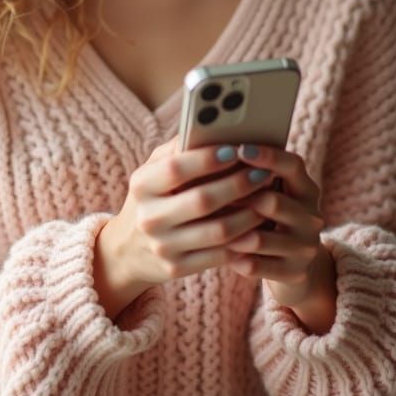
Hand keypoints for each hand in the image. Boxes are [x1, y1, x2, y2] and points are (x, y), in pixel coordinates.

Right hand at [93, 136, 274, 318]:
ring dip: (249, 213)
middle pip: (202, 200)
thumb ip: (179, 149)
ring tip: (267, 197)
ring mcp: (163, 247)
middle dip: (238, 184)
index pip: (176, 169)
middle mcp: (149, 217)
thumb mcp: (153, 170)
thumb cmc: (151, 197)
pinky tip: (258, 224)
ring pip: (218, 231)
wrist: (128, 250)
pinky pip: (219, 255)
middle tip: (263, 172)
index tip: (236, 149)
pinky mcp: (177, 268)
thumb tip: (215, 126)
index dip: (208, 159)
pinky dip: (243, 238)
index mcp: (141, 185)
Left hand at [222, 144, 335, 332]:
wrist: (292, 265)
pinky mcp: (294, 273)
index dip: (268, 156)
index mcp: (306, 189)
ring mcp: (305, 247)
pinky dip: (234, 258)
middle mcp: (312, 216)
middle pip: (273, 201)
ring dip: (231, 231)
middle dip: (238, 198)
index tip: (240, 148)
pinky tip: (219, 251)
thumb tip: (212, 148)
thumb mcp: (268, 193)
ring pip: (260, 237)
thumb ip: (250, 173)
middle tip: (207, 193)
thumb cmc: (267, 217)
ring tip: (207, 225)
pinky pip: (255, 265)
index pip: (293, 165)